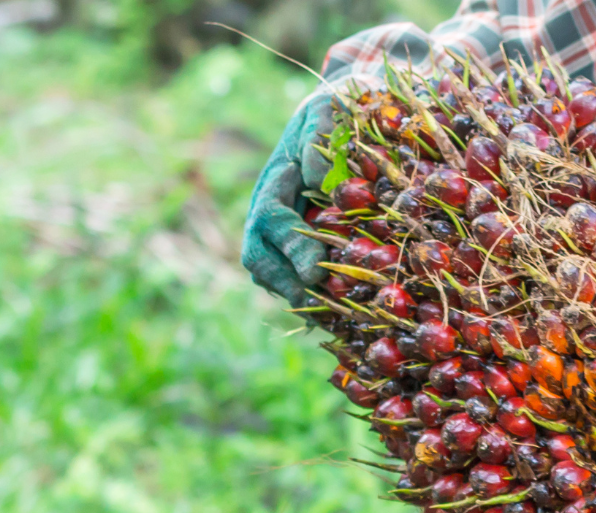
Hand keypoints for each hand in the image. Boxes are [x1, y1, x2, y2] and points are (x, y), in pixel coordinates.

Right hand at [241, 91, 337, 308]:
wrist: (335, 119)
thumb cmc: (335, 113)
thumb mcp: (329, 111)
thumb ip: (320, 135)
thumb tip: (316, 182)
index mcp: (275, 182)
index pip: (271, 220)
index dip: (291, 248)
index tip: (315, 271)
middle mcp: (266, 212)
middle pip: (259, 259)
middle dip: (286, 285)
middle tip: (317, 306)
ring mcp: (275, 234)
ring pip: (269, 276)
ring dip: (294, 299)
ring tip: (325, 319)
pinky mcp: (291, 248)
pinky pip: (291, 281)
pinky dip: (309, 300)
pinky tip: (337, 316)